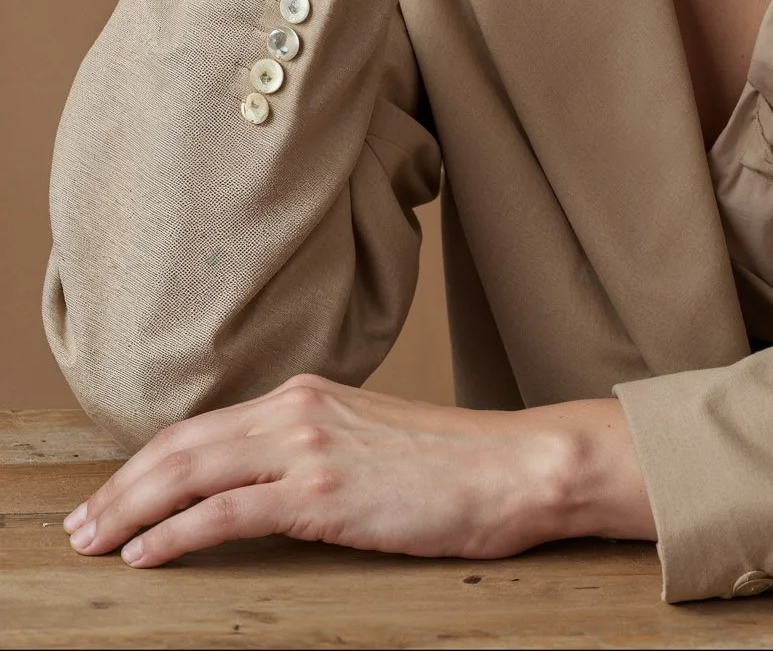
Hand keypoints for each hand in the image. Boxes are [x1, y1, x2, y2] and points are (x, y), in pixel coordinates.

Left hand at [64, 374, 655, 566]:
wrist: (515, 465)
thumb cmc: (455, 465)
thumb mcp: (369, 441)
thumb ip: (313, 450)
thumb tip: (265, 488)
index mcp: (308, 393)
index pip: (204, 427)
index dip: (148, 463)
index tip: (113, 495)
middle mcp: (298, 408)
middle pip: (182, 445)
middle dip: (122, 487)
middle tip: (81, 525)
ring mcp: (309, 447)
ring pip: (191, 472)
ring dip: (132, 510)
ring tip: (96, 541)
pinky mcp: (323, 491)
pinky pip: (227, 511)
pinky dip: (175, 532)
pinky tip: (147, 553)